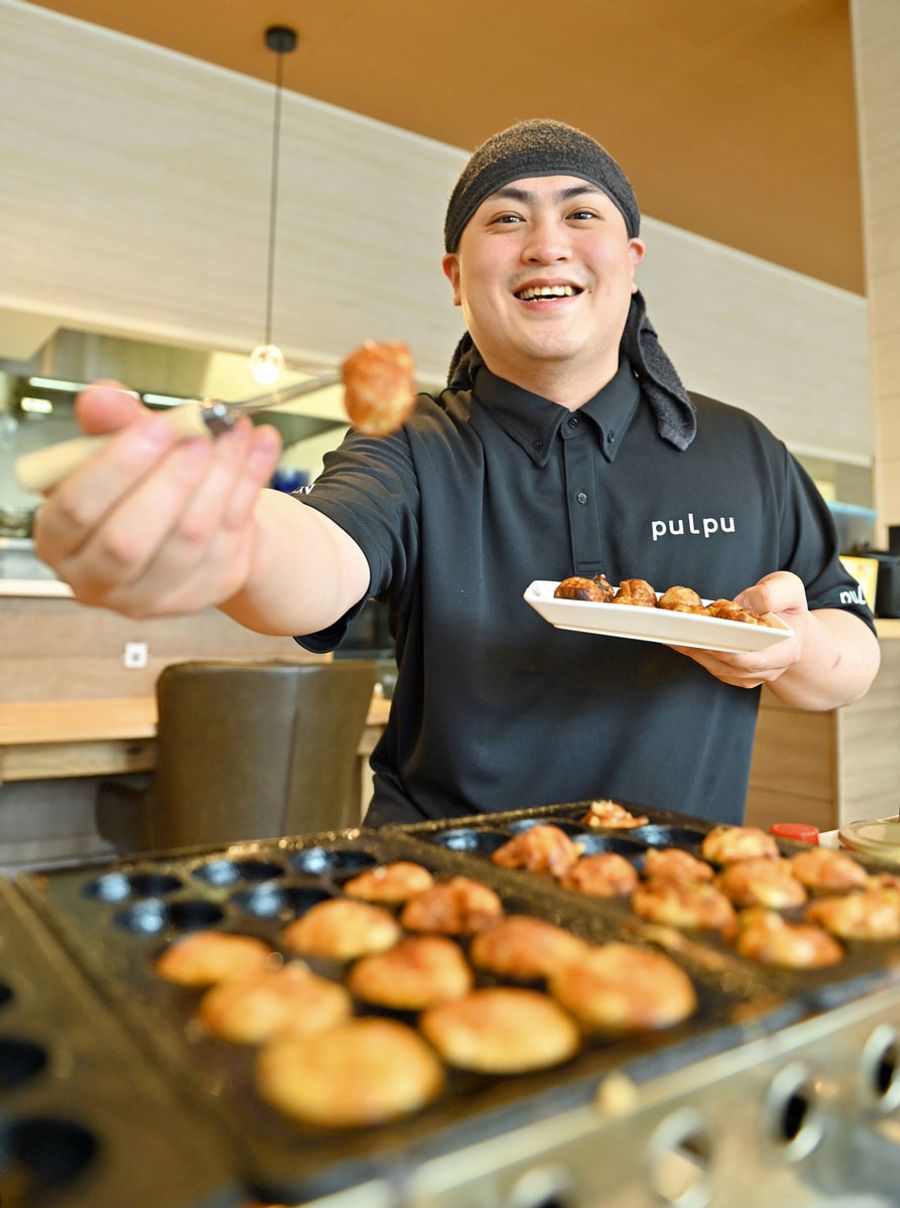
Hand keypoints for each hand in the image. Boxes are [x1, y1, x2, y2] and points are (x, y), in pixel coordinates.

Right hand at [32, 381, 281, 617]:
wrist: (200, 519)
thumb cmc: (144, 484)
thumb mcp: (121, 449)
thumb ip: (109, 423)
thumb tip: (103, 397)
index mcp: (58, 540)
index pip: (75, 510)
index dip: (117, 466)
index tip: (156, 426)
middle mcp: (98, 578)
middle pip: (127, 541)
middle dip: (169, 482)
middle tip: (199, 438)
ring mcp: (153, 595)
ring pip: (188, 538)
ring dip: (218, 476)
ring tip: (234, 431)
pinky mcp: (205, 590)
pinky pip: (232, 535)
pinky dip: (250, 483)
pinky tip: (260, 446)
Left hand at [669, 571, 808, 688]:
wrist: (789, 626)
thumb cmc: (787, 605)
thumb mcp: (788, 589)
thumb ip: (772, 594)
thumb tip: (745, 603)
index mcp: (786, 651)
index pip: (754, 659)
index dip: (729, 651)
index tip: (706, 636)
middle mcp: (768, 670)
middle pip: (729, 665)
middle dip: (702, 649)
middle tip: (679, 633)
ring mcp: (750, 675)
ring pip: (716, 668)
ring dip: (692, 652)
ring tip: (670, 633)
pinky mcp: (734, 673)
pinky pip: (711, 666)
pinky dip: (693, 652)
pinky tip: (676, 637)